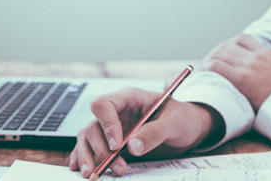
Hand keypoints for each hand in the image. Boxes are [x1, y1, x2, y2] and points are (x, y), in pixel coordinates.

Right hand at [69, 88, 216, 177]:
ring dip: (88, 156)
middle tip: (116, 167)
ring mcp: (112, 127)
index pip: (104, 104)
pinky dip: (84, 157)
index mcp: (129, 98)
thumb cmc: (183, 118)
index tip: (116, 145)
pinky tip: (80, 168)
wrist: (190, 128)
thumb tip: (132, 146)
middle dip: (101, 148)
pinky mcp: (112, 141)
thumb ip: (155, 132)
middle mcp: (117, 111)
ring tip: (92, 174)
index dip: (106, 124)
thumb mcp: (175, 122)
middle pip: (93, 125)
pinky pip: (91, 146)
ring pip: (88, 137)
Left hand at [200, 34, 270, 111]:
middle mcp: (257, 56)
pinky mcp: (241, 78)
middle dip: (215, 53)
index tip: (224, 55)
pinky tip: (203, 75)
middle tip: (209, 64)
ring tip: (203, 70)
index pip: (242, 39)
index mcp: (268, 54)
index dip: (229, 45)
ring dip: (208, 60)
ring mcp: (249, 65)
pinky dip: (206, 68)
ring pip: (218, 53)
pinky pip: (216, 66)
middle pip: (226, 45)